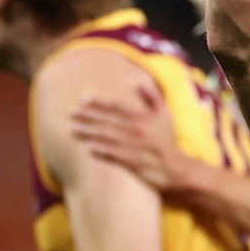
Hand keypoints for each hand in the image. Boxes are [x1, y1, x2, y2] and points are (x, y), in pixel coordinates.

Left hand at [72, 84, 202, 198]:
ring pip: (109, 137)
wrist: (177, 168)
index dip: (100, 103)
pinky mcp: (135, 163)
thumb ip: (153, 96)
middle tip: (72, 114)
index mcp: (144, 118)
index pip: (118, 107)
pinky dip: (103, 150)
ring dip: (90, 132)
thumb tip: (139, 82)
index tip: (84, 100)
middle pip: (109, 121)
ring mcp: (136, 147)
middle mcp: (139, 131)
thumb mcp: (165, 114)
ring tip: (74, 129)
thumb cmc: (167, 140)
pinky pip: (116, 155)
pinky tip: (89, 147)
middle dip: (89, 116)